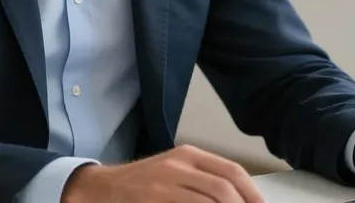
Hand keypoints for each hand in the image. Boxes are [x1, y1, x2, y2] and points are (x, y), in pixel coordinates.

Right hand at [61, 144, 264, 202]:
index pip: (231, 170)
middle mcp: (179, 164)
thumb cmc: (142, 185)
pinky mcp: (154, 198)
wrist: (102, 189)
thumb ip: (202, 182)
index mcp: (188, 155)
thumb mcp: (173, 173)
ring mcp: (165, 182)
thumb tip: (238, 198)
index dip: (252, 193)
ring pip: (212, 199)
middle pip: (225, 187)